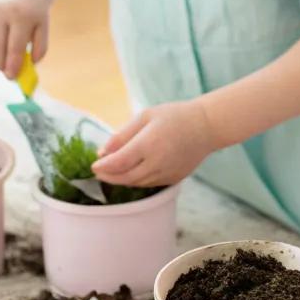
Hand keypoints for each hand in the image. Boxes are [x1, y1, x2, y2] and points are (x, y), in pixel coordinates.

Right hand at [0, 0, 50, 80]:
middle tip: (6, 72)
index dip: (13, 65)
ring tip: (4, 49)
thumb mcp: (43, 28)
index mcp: (20, 14)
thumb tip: (28, 66)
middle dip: (0, 64)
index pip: (14, 46)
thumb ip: (39, 49)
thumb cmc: (34, 13)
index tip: (12, 76)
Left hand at [93, 99, 215, 188]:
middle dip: (109, 177)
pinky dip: (136, 180)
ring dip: (122, 180)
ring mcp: (167, 173)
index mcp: (149, 144)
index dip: (103, 167)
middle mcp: (157, 162)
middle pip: (125, 178)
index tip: (93, 165)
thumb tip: (102, 153)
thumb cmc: (174, 116)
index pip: (119, 163)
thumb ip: (122, 135)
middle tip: (98, 172)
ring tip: (112, 172)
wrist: (206, 126)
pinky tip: (131, 172)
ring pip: (137, 183)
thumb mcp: (145, 117)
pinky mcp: (174, 179)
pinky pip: (149, 184)